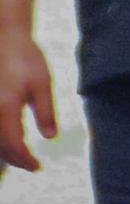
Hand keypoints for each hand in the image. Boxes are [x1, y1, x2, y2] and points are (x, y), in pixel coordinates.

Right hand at [0, 0, 54, 171]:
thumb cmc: (24, 58)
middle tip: (30, 163)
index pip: (13, 145)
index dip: (24, 160)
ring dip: (3, 149)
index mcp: (5, 108)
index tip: (37, 167)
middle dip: (13, 158)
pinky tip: (8, 136)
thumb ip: (46, 112)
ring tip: (19, 154)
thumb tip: (50, 137)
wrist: (2, 36)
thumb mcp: (42, 83)